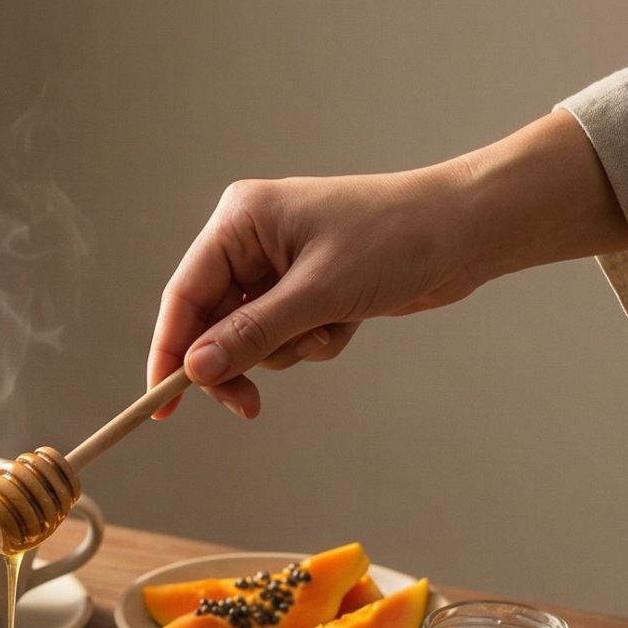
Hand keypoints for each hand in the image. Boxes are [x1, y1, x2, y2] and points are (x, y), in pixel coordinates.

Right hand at [150, 109, 627, 418]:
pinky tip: (349, 321)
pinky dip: (315, 341)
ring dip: (290, 349)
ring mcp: (281, 264)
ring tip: (331, 328)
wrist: (467, 230)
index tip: (161, 406)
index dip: (169, 352)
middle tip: (249, 407)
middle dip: (240, 360)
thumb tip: (196, 371)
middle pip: (213, 323)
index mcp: (241, 220)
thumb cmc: (397, 240)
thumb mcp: (318, 294)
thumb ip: (252, 334)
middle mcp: (253, 239)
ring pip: (252, 336)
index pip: (184, 295)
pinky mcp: (310, 286)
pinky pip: (288, 335)